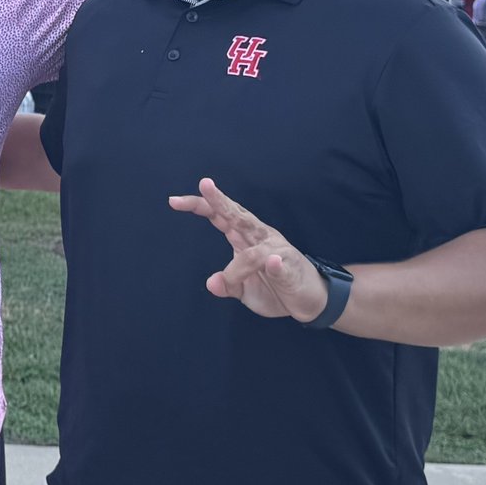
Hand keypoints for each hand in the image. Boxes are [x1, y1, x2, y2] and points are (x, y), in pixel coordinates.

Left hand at [168, 177, 328, 321]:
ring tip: (231, 278)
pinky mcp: (292, 268)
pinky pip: (281, 265)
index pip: (221, 216)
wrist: (312, 299)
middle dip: (220, 201)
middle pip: (238, 216)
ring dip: (243, 260)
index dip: (200, 206)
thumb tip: (212, 283)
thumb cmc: (276, 288)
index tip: (174, 200)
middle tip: (204, 185)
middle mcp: (260, 237)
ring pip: (257, 246)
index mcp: (245, 238)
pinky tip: (272, 262)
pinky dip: (276, 264)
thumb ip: (227, 285)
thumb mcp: (245, 290)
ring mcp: (278, 251)